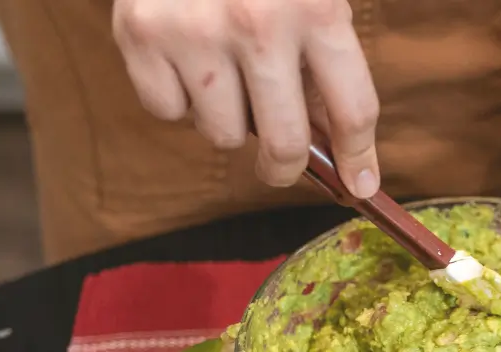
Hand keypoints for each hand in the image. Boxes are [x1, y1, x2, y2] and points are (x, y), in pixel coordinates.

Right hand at [112, 0, 381, 197]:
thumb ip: (325, 53)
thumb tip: (334, 140)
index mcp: (316, 6)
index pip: (353, 109)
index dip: (360, 157)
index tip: (361, 184)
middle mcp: (257, 23)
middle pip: (284, 143)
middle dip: (285, 166)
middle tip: (281, 164)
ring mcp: (194, 31)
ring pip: (222, 135)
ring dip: (228, 119)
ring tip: (226, 73)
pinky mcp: (140, 33)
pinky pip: (167, 112)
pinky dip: (178, 99)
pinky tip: (186, 57)